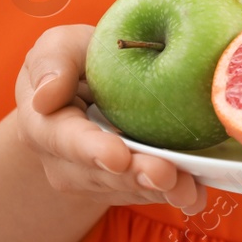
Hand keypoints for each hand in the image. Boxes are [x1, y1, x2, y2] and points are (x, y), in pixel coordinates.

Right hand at [14, 24, 206, 215]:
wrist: (89, 86)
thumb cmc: (75, 60)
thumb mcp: (59, 46)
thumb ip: (51, 62)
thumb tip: (45, 96)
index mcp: (45, 125)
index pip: (66, 140)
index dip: (92, 150)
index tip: (118, 157)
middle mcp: (65, 161)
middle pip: (101, 174)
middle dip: (135, 176)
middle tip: (167, 175)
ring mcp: (93, 178)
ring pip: (127, 188)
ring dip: (159, 190)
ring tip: (188, 189)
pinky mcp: (122, 184)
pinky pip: (146, 193)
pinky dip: (172, 194)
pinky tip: (196, 195)